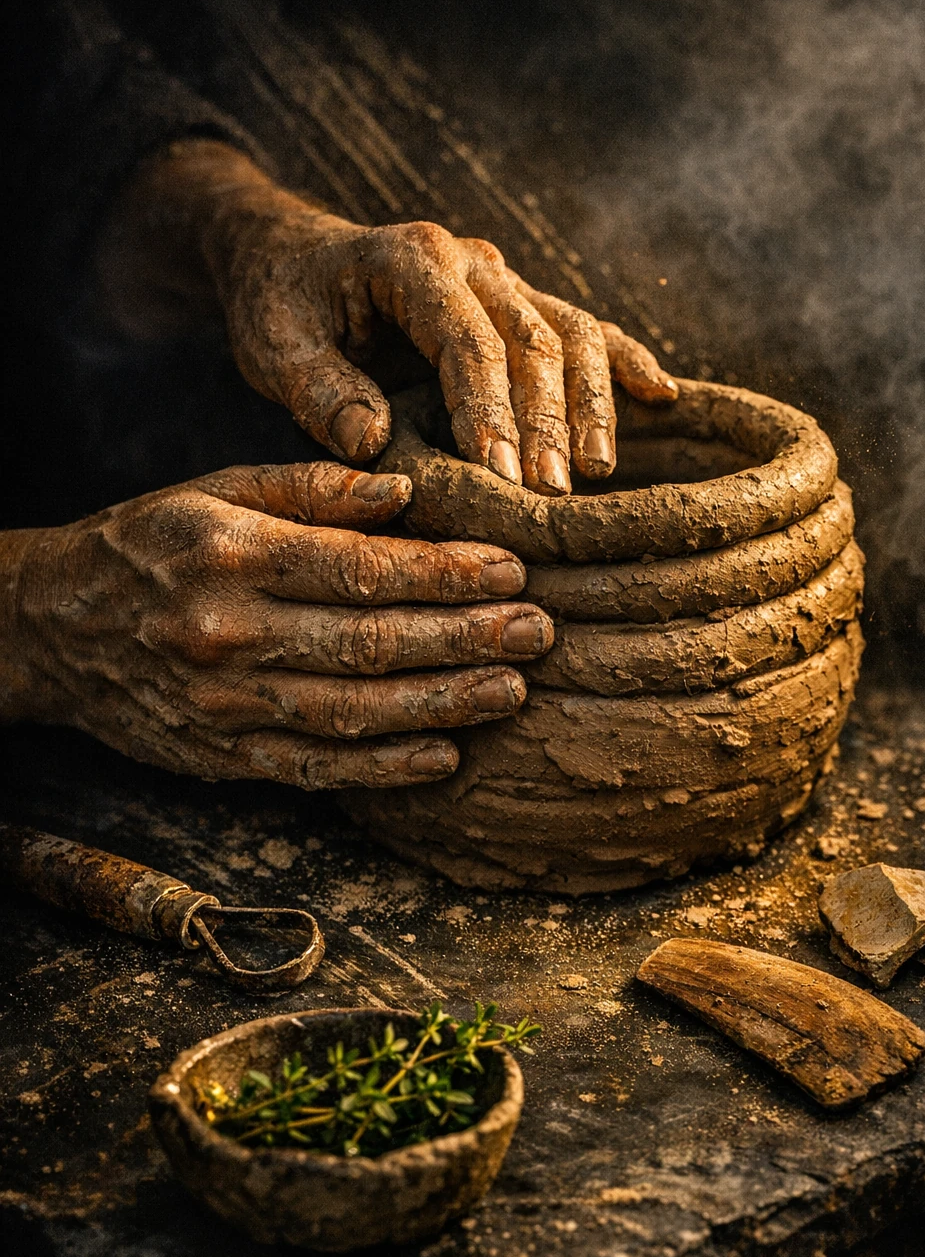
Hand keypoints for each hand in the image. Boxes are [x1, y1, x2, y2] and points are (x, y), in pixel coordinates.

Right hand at [0, 463, 552, 787]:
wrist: (51, 627)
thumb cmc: (150, 544)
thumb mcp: (216, 488)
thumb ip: (312, 488)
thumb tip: (407, 491)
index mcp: (234, 554)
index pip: (362, 570)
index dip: (446, 573)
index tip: (512, 570)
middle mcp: (229, 632)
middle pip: (371, 643)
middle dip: (466, 639)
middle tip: (539, 632)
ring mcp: (224, 705)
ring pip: (353, 712)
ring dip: (442, 705)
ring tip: (511, 690)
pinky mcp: (221, 755)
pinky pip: (314, 768)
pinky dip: (383, 768)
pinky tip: (444, 756)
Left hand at [96, 141, 677, 494]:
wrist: (290, 257)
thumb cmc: (280, 307)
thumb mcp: (274, 345)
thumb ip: (318, 391)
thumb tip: (373, 442)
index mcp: (411, 261)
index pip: (467, 338)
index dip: (489, 409)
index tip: (501, 477)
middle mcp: (470, 260)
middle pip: (533, 338)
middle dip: (548, 420)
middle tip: (555, 496)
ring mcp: (503, 278)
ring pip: (571, 332)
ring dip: (591, 404)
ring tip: (596, 474)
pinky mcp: (520, 302)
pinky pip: (584, 328)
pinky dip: (624, 361)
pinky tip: (664, 396)